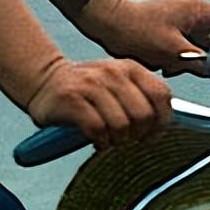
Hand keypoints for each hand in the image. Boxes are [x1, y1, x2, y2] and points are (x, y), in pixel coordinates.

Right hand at [26, 57, 171, 150]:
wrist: (45, 80)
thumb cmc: (86, 89)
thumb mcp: (118, 83)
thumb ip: (142, 97)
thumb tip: (164, 125)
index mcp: (130, 68)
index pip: (162, 96)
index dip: (162, 121)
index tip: (151, 134)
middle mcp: (112, 73)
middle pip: (143, 115)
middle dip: (137, 135)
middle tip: (127, 138)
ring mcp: (91, 84)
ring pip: (121, 125)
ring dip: (117, 140)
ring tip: (109, 137)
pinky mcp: (72, 99)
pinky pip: (97, 129)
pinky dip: (100, 141)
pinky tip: (96, 138)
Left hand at [74, 0, 209, 76]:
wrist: (106, 22)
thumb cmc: (135, 30)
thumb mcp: (173, 52)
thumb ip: (202, 62)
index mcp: (199, 10)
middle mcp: (194, 12)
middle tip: (208, 72)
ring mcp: (182, 19)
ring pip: (202, 45)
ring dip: (194, 61)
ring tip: (176, 65)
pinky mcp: (171, 29)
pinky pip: (186, 47)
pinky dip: (181, 58)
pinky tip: (166, 65)